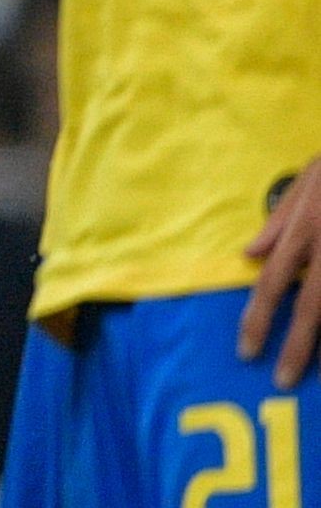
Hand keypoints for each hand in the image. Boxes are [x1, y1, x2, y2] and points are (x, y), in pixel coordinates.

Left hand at [246, 158, 320, 385]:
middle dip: (295, 347)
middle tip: (279, 380)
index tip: (247, 351)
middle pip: (311, 306)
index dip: (258, 318)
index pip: (272, 281)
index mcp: (306, 228)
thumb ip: (280, 220)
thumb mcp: (308, 180)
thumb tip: (249, 253)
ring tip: (320, 377)